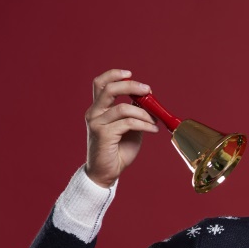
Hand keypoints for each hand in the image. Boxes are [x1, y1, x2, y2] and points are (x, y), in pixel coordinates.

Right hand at [83, 69, 158, 187]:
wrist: (107, 172)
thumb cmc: (118, 150)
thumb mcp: (129, 127)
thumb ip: (133, 112)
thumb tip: (145, 99)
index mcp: (98, 109)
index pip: (100, 83)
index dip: (114, 75)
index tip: (130, 74)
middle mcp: (94, 113)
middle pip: (109, 89)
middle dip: (131, 86)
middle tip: (148, 90)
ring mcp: (96, 123)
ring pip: (122, 108)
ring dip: (144, 113)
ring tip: (154, 121)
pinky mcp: (103, 134)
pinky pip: (127, 123)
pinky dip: (144, 124)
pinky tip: (153, 129)